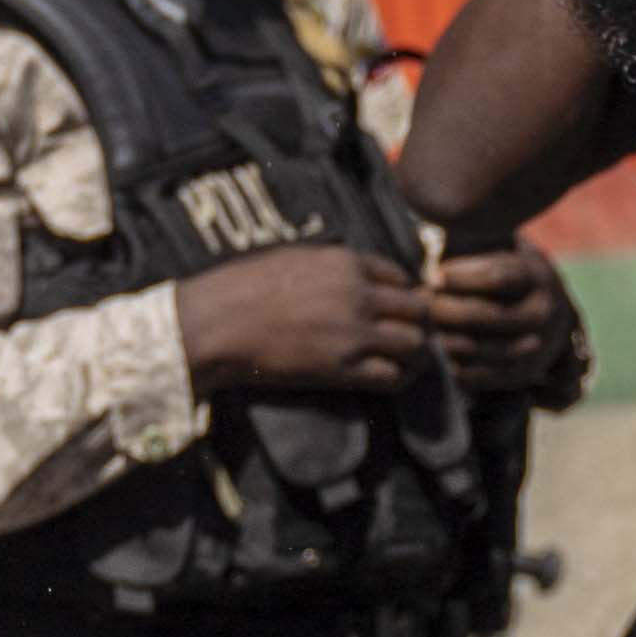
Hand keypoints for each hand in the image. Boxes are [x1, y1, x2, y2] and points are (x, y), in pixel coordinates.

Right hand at [177, 243, 435, 395]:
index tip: (399, 305)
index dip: (405, 291)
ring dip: (417, 353)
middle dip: (420, 322)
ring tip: (410, 361)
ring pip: (415, 343)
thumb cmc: (240, 288)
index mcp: (345, 262)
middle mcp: (358, 294)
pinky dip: (399, 379)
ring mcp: (354, 333)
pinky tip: (393, 379)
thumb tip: (349, 273)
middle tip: (412, 334)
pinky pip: (392, 376)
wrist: (215, 325)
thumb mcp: (291, 257)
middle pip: (417, 308)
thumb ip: (329, 264)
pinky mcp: (343, 369)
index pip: (401, 274)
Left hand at [423, 239, 572, 398]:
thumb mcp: (503, 251)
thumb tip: (433, 255)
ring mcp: (537, 348)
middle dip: (446, 308)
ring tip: (425, 324)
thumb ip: (475, 251)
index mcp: (537, 277)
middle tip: (420, 302)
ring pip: (480, 347)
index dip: (460, 277)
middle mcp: (544, 314)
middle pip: (486, 315)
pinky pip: (480, 374)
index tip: (431, 275)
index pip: (496, 278)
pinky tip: (439, 346)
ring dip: (445, 336)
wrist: (546, 310)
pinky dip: (454, 361)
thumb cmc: (508, 271)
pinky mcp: (523, 373)